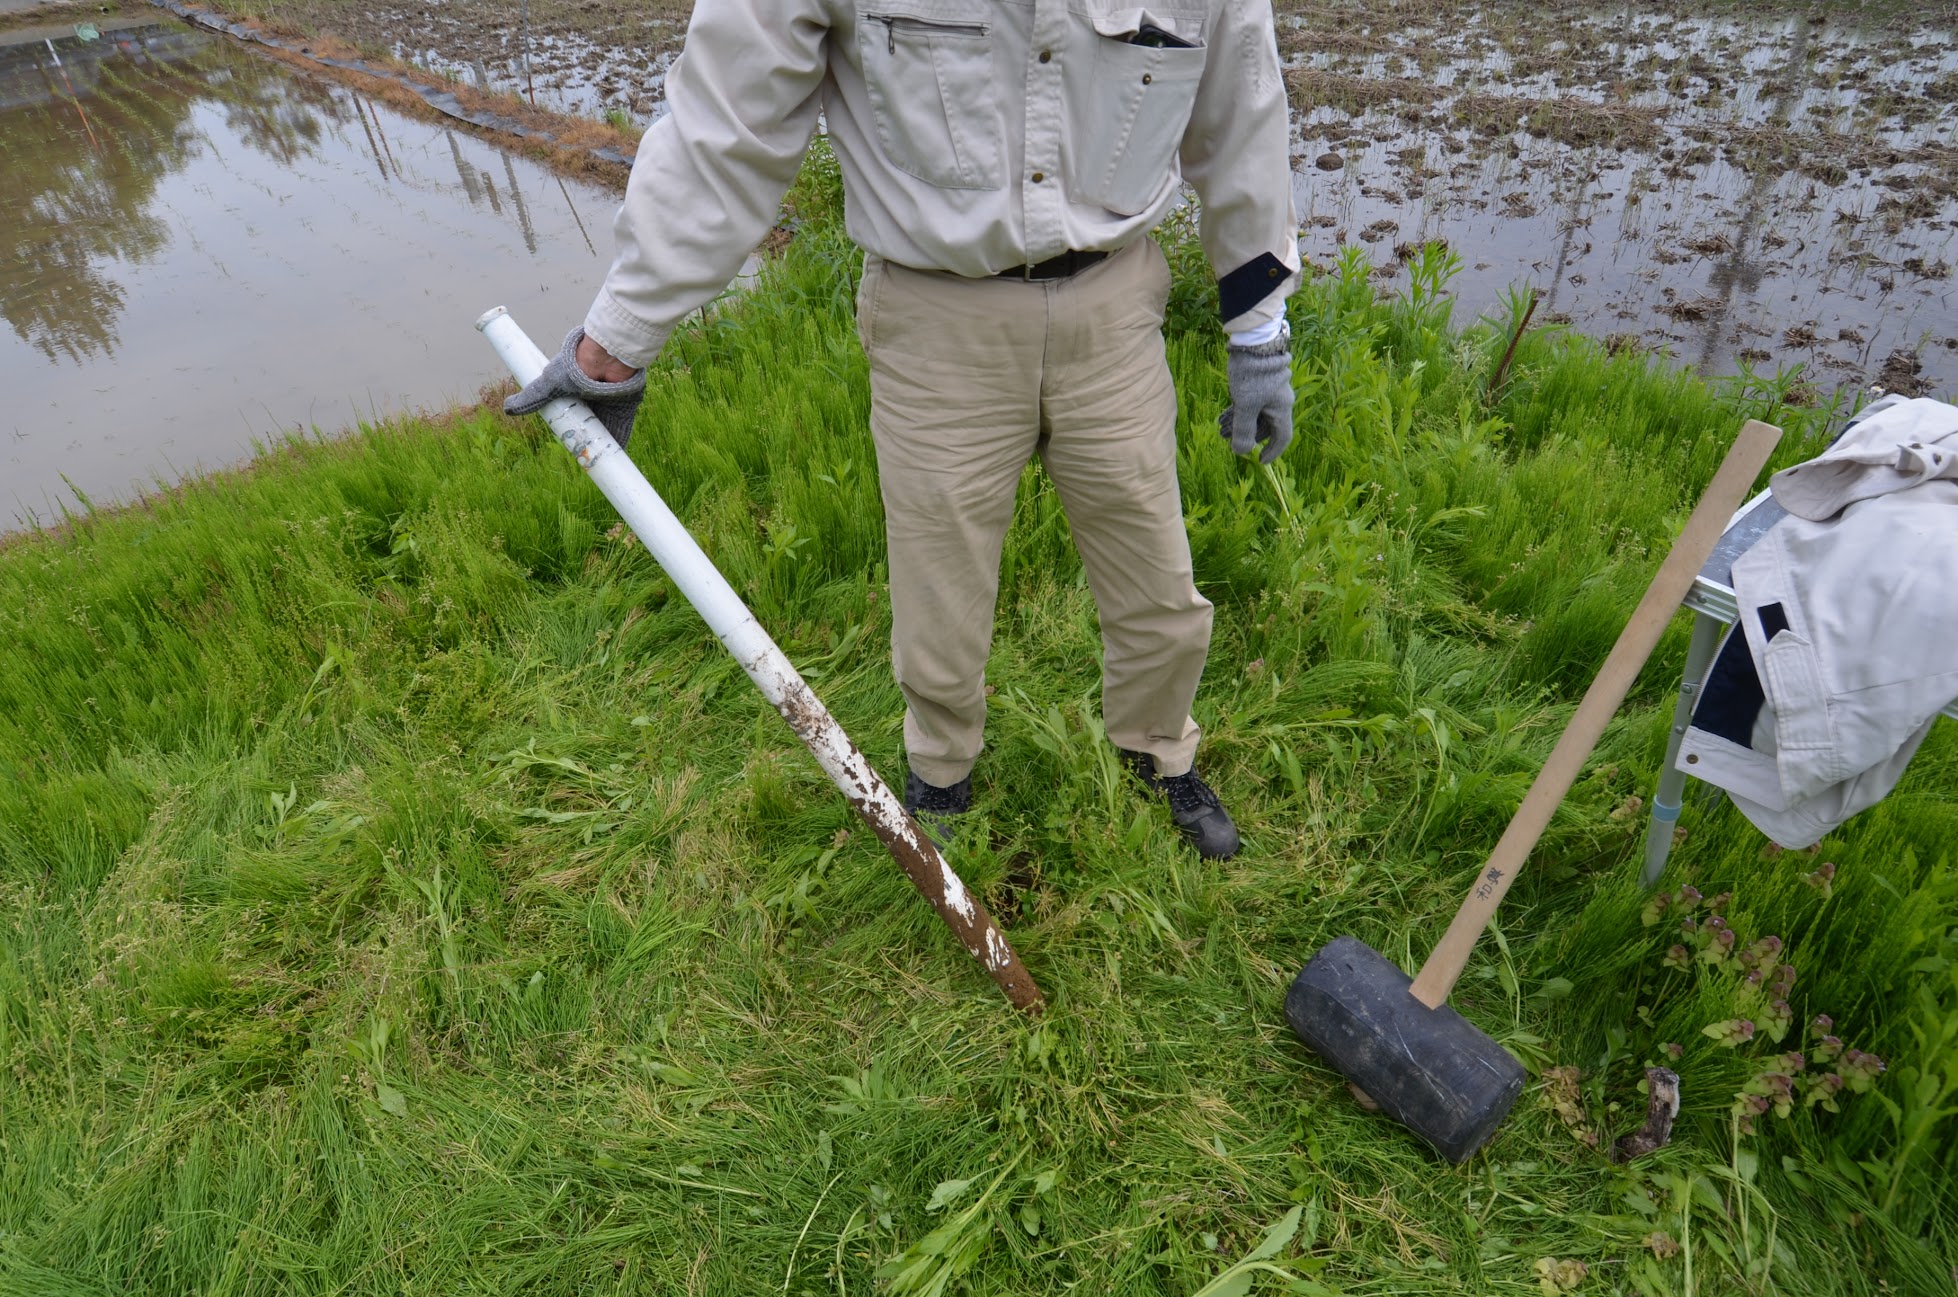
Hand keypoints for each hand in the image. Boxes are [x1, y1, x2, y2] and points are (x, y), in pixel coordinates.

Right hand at [504, 327, 646, 447]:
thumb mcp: (552, 384)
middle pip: (590, 425)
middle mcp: (593, 397)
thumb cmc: (577, 366)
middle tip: (582, 458)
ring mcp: (610, 402)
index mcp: (576, 391)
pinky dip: (618, 441)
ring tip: (597, 463)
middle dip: (586, 441)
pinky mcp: (625, 406)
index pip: (572, 415)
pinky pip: (621, 427)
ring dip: (602, 445)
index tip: (567, 444)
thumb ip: (532, 397)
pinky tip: (614, 457)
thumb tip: (507, 409)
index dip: (570, 429)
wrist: (606, 355)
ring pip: (606, 428)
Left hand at [1218, 333, 1293, 465]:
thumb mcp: (1245, 405)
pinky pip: (1252, 402)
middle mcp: (1280, 401)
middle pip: (1266, 426)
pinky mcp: (1261, 380)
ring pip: (1257, 413)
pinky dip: (1240, 410)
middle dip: (1248, 436)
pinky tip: (1223, 414)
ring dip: (1240, 423)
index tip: (1259, 461)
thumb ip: (1244, 430)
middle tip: (1228, 441)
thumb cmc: (1252, 374)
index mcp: (1282, 409)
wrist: (1253, 340)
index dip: (1272, 452)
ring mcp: (1271, 390)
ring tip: (1220, 428)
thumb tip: (1242, 452)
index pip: (1282, 438)